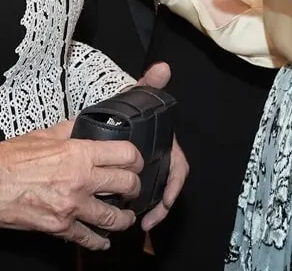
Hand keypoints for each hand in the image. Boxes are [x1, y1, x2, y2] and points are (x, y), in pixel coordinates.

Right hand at [0, 124, 142, 250]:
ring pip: (114, 217)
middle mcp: (81, 180)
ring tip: (126, 216)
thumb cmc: (11, 158)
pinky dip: (100, 241)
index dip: (136, 158)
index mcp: (79, 153)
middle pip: (127, 184)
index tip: (136, 162)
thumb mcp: (44, 134)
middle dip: (135, 187)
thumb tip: (88, 123)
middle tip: (133, 189)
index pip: (125, 154)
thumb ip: (71, 129)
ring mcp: (72, 206)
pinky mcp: (60, 227)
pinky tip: (104, 240)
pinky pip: (89, 238)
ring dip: (124, 218)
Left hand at [133, 61, 187, 230]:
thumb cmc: (130, 109)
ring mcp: (148, 169)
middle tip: (148, 221)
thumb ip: (148, 84)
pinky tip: (127, 217)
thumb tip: (162, 68)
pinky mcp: (136, 176)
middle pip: (167, 185)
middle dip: (162, 205)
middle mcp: (160, 158)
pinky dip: (140, 207)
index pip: (178, 166)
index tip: (167, 200)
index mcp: (165, 143)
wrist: (113, 117)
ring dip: (152, 209)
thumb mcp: (137, 97)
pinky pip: (143, 195)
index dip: (174, 185)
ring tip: (141, 224)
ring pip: (155, 193)